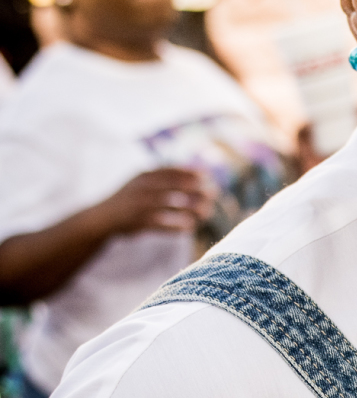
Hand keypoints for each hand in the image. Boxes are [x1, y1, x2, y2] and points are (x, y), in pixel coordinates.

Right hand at [98, 167, 218, 234]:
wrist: (102, 218)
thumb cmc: (128, 199)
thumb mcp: (141, 182)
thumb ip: (162, 178)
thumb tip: (192, 175)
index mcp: (143, 176)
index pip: (170, 171)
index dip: (189, 173)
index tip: (207, 176)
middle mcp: (141, 188)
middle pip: (173, 186)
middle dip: (194, 189)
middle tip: (213, 193)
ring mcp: (138, 205)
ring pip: (170, 205)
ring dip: (190, 208)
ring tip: (206, 212)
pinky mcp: (137, 222)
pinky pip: (161, 223)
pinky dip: (176, 225)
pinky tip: (190, 227)